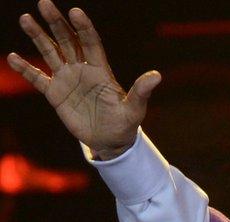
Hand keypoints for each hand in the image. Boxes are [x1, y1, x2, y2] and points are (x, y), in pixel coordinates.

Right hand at [6, 1, 159, 159]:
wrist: (110, 140)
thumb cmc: (125, 123)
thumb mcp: (134, 109)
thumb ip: (141, 92)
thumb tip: (157, 76)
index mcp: (101, 70)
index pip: (91, 43)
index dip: (84, 28)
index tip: (75, 11)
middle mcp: (82, 69)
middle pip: (68, 41)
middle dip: (57, 23)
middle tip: (44, 3)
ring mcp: (67, 79)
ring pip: (50, 53)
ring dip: (38, 36)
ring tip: (26, 18)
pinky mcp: (56, 94)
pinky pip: (37, 78)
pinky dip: (25, 69)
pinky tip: (12, 57)